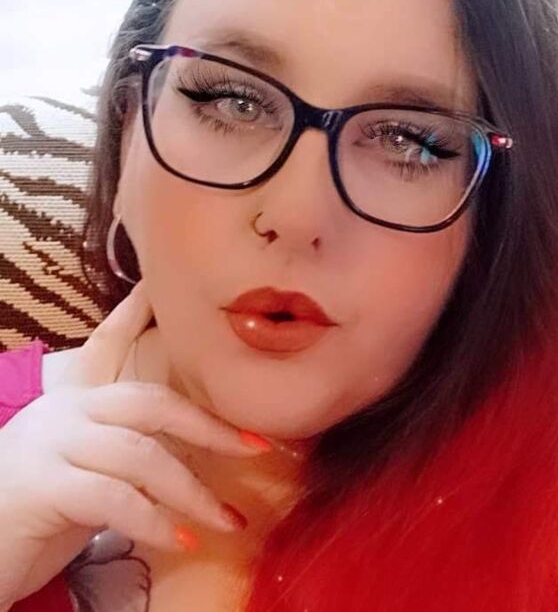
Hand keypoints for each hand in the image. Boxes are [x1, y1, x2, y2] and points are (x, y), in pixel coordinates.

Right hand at [0, 279, 261, 607]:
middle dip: (207, 426)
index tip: (159, 285)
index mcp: (72, 402)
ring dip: (190, 491)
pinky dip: (155, 522)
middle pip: (148, 401)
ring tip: (227, 520)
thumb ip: (123, 450)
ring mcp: (50, 444)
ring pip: (140, 454)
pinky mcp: (41, 486)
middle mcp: (62, 412)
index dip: (134, 313)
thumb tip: (187, 452)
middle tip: (256, 447)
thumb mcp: (83, 470)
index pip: (106, 345)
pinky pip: (114, 498)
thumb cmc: (32, 512)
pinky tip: (181, 541)